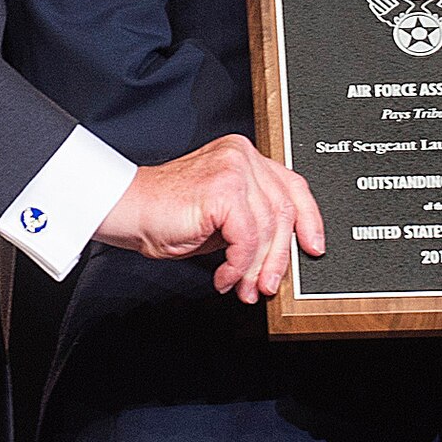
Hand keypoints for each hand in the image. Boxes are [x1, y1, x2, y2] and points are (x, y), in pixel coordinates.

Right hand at [93, 134, 325, 302]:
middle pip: (284, 210)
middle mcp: (242, 155)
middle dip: (279, 257)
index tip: (314, 247)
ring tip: (241, 287)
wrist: (128, 211)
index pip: (291, 185)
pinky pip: (247, 237)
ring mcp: (234, 168)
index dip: (309, 219)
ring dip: (256, 267)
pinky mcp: (223, 189)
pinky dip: (239, 264)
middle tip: (266, 285)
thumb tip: (280, 255)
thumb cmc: (166, 215)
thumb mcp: (221, 217)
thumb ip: (252, 223)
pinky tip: (225, 277)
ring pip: (267, 228)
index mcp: (244, 156)